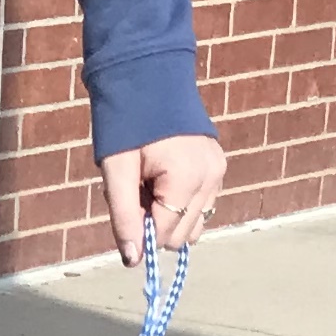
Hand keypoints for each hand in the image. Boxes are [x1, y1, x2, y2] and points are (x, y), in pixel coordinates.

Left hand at [100, 132, 225, 266]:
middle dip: (154, 222)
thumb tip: (134, 260)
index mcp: (188, 179)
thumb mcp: (116, 170)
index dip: (140, 230)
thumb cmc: (127, 121)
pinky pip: (201, 207)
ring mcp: (218, 172)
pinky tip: (165, 178)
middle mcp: (210, 178)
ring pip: (192, 226)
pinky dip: (180, 204)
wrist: (149, 74)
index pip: (163, 235)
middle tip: (137, 188)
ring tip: (151, 182)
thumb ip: (124, 217)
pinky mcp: (218, 167)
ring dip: (168, 216)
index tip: (126, 203)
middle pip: (180, 236)